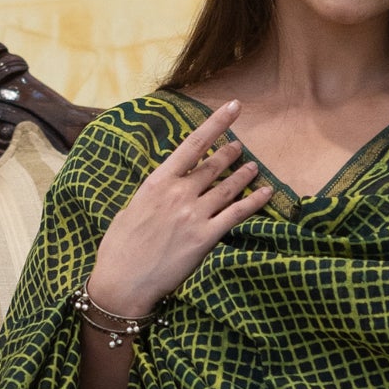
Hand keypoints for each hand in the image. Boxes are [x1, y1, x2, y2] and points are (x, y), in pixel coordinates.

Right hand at [87, 101, 273, 316]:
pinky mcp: (206, 237)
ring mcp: (194, 214)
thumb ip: (155, 193)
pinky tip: (267, 193)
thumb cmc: (121, 247)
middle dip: (230, 152)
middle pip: (214, 164)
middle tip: (240, 146)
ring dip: (245, 174)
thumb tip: (168, 184)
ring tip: (254, 166)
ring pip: (228, 186)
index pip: (192, 143)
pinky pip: (237, 214)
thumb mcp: (132, 208)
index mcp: (157, 182)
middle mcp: (178, 193)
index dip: (216, 123)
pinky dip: (255, 202)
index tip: (234, 107)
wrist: (122, 281)